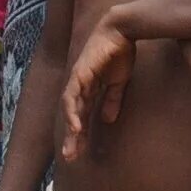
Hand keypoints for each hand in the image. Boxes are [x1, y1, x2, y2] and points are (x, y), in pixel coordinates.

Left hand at [60, 15, 136, 158]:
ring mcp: (77, 79)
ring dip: (70, 129)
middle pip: (73, 116)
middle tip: (71, 158)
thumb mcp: (118, 82)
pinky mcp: (80, 73)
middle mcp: (79, 86)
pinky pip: (73, 95)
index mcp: (89, 89)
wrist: (121, 31)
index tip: (81, 153)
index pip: (82, 116)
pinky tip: (75, 126)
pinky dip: (73, 111)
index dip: (81, 135)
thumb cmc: (119, 53)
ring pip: (69, 109)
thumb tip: (108, 119)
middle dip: (72, 138)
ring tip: (72, 147)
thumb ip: (112, 99)